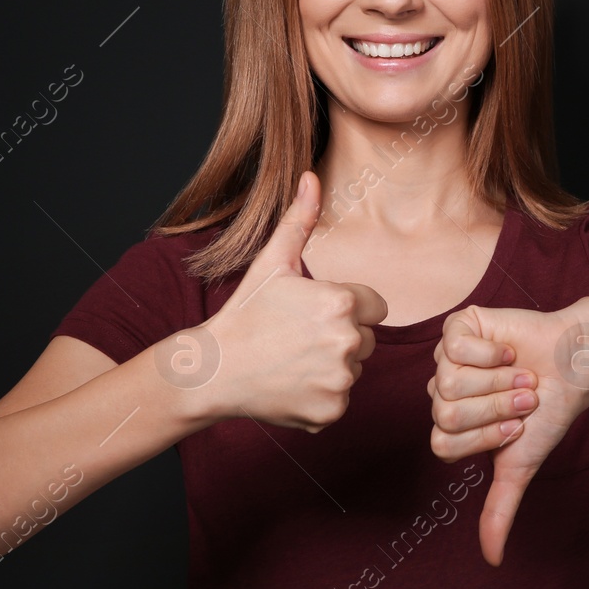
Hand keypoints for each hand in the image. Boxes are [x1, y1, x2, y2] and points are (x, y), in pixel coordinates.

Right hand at [199, 171, 385, 431]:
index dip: (346, 307)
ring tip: (291, 359)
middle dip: (340, 337)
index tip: (312, 313)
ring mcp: (340, 380)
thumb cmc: (245, 313)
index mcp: (342, 303)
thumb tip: (310, 176)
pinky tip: (290, 384)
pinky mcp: (332, 411)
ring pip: (354, 369)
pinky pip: (340, 398)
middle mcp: (348, 342)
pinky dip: (320, 395)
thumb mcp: (271, 262)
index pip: (375, 306)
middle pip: (366, 339)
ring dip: (330, 366)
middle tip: (297, 337)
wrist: (213, 370)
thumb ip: (299, 220)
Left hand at [428, 303, 588, 565]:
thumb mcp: (520, 464)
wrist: (574, 365)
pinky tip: (509, 350)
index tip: (517, 426)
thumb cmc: (547, 413)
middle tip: (523, 398)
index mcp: (450, 424)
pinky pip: (456, 346)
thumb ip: (499, 509)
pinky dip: (492, 352)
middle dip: (495, 407)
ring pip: (449, 380)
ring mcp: (445, 357)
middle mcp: (442, 390)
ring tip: (520, 374)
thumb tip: (492, 560)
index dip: (485, 436)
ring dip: (497, 381)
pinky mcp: (457, 327)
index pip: (444, 442)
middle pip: (446, 412)